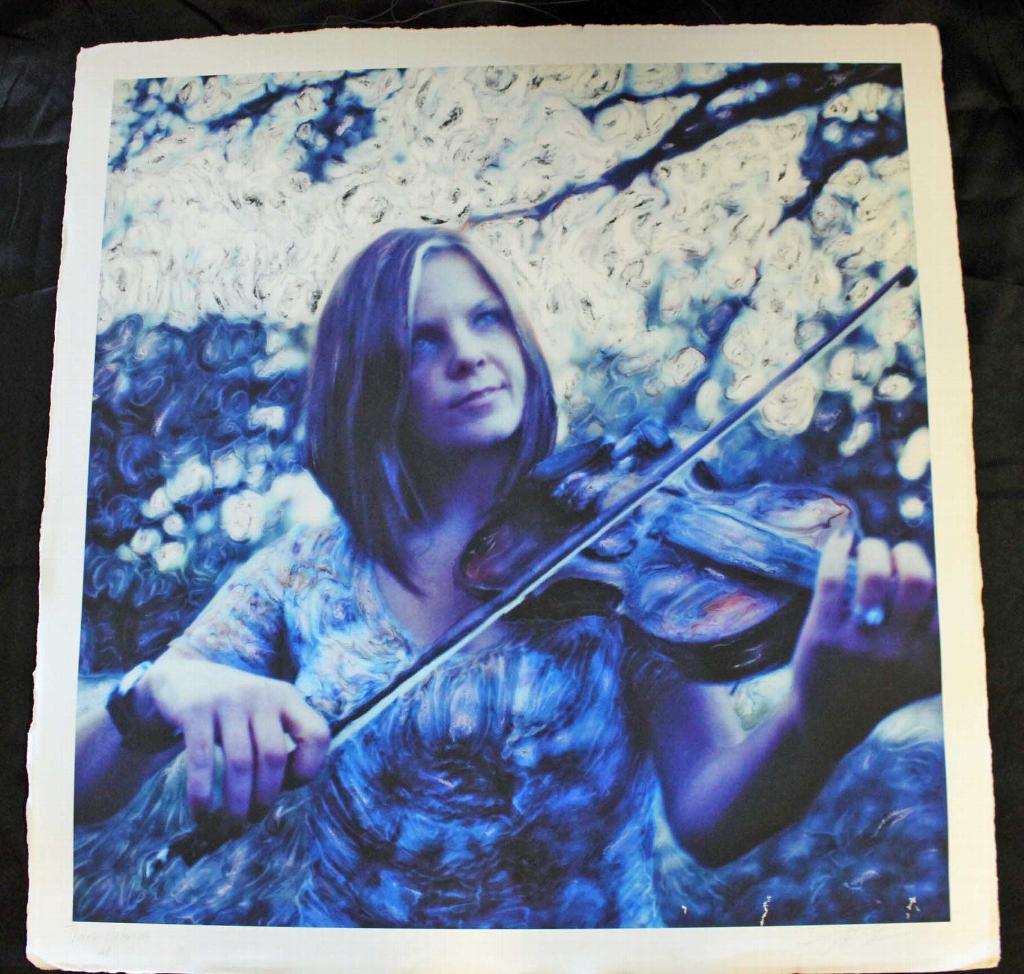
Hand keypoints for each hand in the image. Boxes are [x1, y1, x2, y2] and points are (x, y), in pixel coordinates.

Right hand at [137, 653, 329, 823]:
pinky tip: (200, 815)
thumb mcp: (263, 713)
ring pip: (240, 763)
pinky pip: (202, 761)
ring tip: (229, 827)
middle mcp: (262, 694)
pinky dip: (202, 795)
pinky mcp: (195, 709)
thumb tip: (280, 794)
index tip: (288, 787)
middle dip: (264, 799)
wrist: (181, 679)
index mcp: (287, 696)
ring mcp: (228, 699)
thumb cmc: (231, 711)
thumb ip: (278, 742)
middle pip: (273, 757)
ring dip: (236, 805)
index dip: (309, 768)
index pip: (317, 735)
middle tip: (251, 821)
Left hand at [791, 531, 939, 751]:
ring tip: (868, 548)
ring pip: (873, 573)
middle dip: (909, 553)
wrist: (828, 719)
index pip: (952, 603)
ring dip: (872, 548)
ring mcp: (859, 642)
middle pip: (917, 579)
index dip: (946, 575)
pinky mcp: (823, 633)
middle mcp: (899, 652)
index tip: (930, 569)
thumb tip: (962, 582)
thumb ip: (943, 637)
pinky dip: (836, 550)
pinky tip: (840, 541)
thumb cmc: (880, 684)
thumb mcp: (923, 670)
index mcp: (931, 659)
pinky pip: (831, 578)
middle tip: (898, 553)